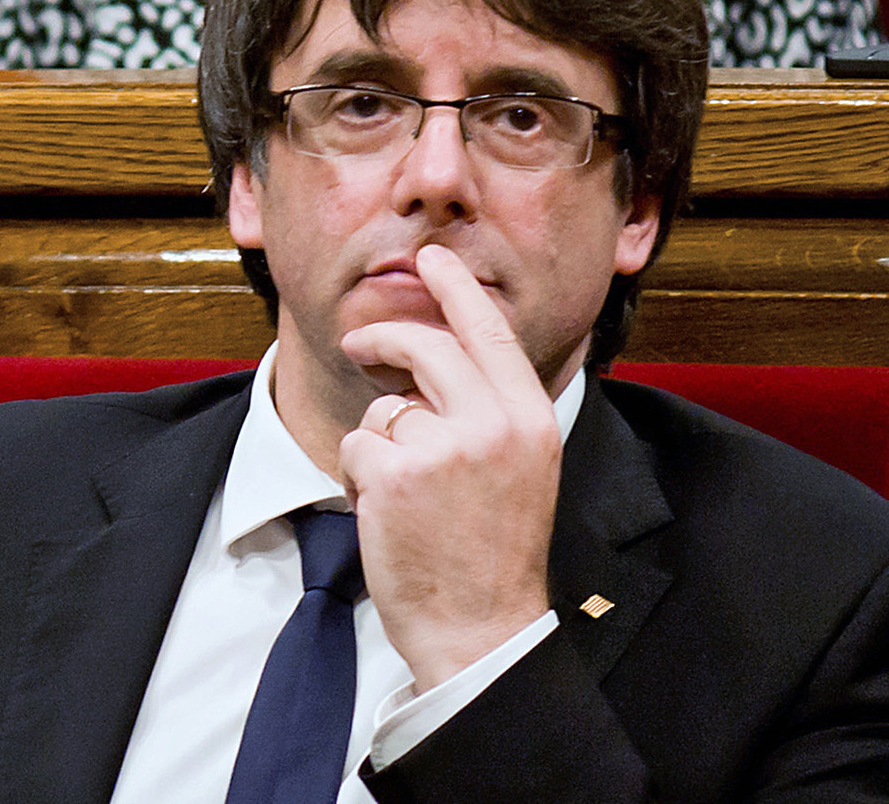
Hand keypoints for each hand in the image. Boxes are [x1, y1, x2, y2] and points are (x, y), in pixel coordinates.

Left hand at [338, 243, 562, 692]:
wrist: (481, 629)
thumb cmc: (495, 553)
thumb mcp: (521, 468)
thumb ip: (490, 412)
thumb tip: (440, 358)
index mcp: (531, 419)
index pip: (490, 333)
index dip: (456, 289)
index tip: (431, 259)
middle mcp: (494, 423)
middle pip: (427, 348)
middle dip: (384, 339)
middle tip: (357, 343)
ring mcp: (444, 447)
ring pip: (386, 407)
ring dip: (381, 446)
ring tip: (407, 497)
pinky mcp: (395, 474)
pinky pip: (358, 444)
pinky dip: (360, 477)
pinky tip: (386, 514)